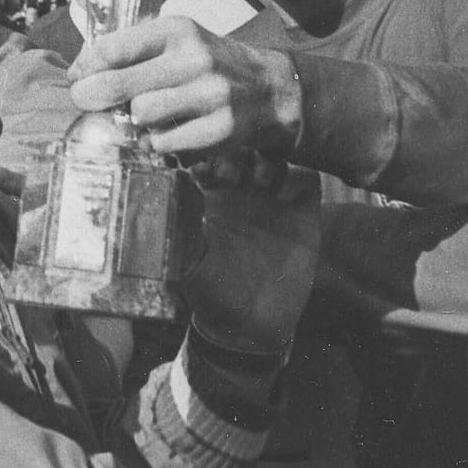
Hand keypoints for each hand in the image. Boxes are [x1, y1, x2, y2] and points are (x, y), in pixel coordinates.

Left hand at [67, 17, 301, 158]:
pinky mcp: (220, 128)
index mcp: (179, 30)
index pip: (114, 47)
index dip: (85, 66)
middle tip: (85, 102)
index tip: (76, 77)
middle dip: (92, 96)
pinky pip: (164, 142)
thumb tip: (82, 70)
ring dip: (134, 120)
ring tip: (141, 118)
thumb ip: (137, 50)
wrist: (269, 89)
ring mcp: (210, 94)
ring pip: (141, 114)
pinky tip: (164, 134)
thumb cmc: (211, 64)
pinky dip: (157, 142)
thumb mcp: (180, 42)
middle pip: (118, 84)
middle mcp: (195, 58)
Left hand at [180, 151, 319, 354]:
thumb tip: (163, 199)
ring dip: (266, 159)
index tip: (200, 168)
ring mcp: (271, 198)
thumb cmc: (211, 293)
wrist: (253, 325)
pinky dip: (295, 178)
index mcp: (208, 194)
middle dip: (237, 149)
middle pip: (242, 142)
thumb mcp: (186, 263)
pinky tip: (283, 198)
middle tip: (231, 173)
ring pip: (273, 153)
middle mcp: (240, 190)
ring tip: (259, 183)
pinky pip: (305, 177)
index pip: (205, 149)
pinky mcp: (301, 212)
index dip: (202, 151)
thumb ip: (177, 231)